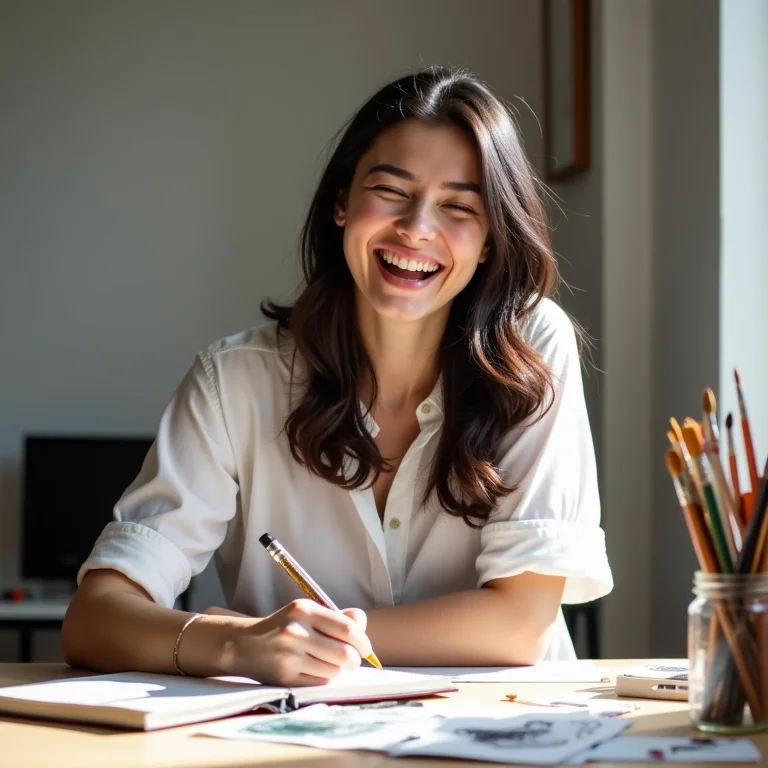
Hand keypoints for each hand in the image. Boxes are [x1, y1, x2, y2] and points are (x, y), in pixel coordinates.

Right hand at [228, 599, 371, 685]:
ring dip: (338, 670)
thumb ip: (336, 617)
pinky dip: (324, 678)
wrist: (244, 644)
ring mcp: (289, 654)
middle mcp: (296, 630)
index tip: (365, 648)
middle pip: (345, 653)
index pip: (348, 628)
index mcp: (304, 609)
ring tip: (330, 664)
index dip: (363, 641)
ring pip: (334, 670)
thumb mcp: (306, 613)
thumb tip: (362, 624)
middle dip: (355, 660)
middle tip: (353, 661)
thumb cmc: (284, 628)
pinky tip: (315, 670)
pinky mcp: (284, 676)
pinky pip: (320, 682)